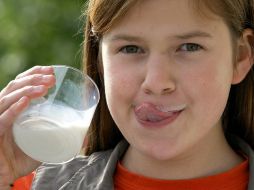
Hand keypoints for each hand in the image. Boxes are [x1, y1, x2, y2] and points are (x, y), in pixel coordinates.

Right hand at [0, 66, 54, 188]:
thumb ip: (58, 136)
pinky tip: (26, 102)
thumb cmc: (22, 157)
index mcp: (14, 108)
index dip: (34, 74)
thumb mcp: (43, 142)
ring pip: (8, 98)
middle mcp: (3, 110)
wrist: (5, 177)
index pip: (20, 84)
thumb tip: (83, 135)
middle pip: (15, 87)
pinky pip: (2, 120)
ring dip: (27, 90)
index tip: (51, 70)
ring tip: (45, 87)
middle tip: (52, 77)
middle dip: (34, 78)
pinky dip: (14, 110)